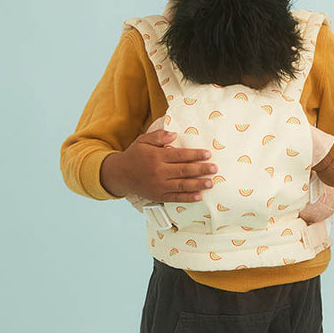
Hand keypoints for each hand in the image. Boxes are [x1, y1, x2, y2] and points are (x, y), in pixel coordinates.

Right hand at [100, 129, 216, 201]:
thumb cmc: (135, 155)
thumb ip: (158, 136)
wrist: (119, 174)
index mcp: (157, 156)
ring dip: (198, 184)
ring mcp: (158, 186)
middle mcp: (158, 172)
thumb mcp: (143, 141)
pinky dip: (188, 198)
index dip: (195, 155)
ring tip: (211, 183)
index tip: (208, 154)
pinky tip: (199, 196)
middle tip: (214, 168)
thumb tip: (174, 134)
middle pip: (183, 171)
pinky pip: (175, 198)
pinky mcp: (158, 196)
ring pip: (182, 185)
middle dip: (201, 169)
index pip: (180, 155)